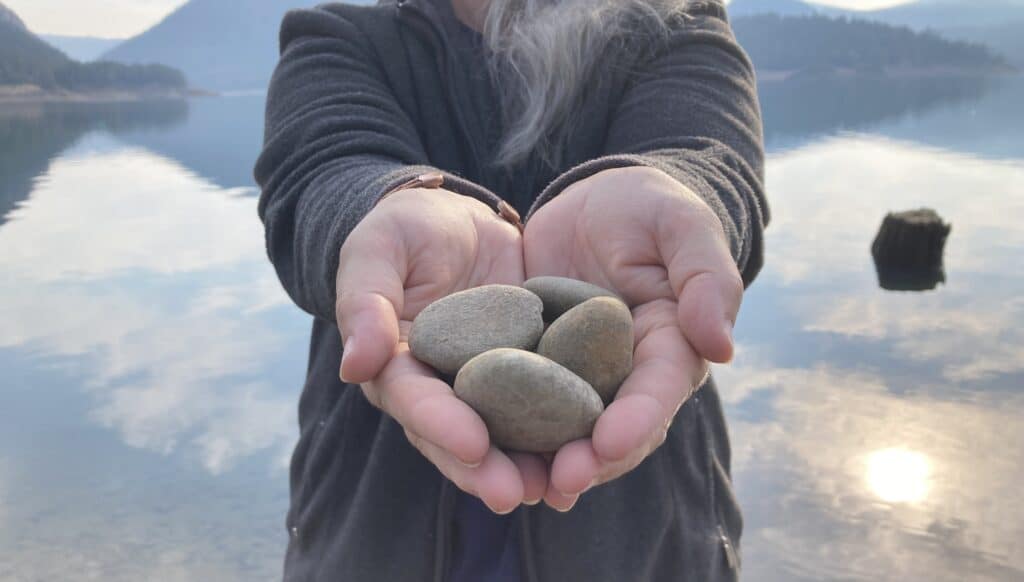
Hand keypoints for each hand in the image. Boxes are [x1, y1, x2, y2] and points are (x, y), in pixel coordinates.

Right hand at [336, 188, 546, 512]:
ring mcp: (484, 385)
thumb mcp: (376, 251)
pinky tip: (591, 450)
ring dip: (525, 465)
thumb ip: (363, 303)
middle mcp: (439, 388)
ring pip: (501, 435)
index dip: (440, 424)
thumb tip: (354, 366)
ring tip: (557, 488)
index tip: (473, 444)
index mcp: (396, 366)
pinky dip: (561, 430)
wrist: (457, 218)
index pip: (413, 401)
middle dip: (484, 468)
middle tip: (516, 493)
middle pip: (457, 437)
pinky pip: (541, 405)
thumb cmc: (405, 230)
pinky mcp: (526, 371)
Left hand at [523, 166, 742, 510]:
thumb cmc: (650, 207)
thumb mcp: (681, 224)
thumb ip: (706, 276)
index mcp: (670, 344)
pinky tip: (485, 456)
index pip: (659, 390)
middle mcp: (628, 373)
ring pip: (571, 431)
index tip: (607, 442)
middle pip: (616, 429)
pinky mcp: (540, 367)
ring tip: (521, 486)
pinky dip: (512, 432)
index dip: (637, 420)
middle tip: (561, 482)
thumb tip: (721, 345)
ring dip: (550, 462)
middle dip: (592, 459)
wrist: (599, 200)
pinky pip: (526, 405)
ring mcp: (582, 375)